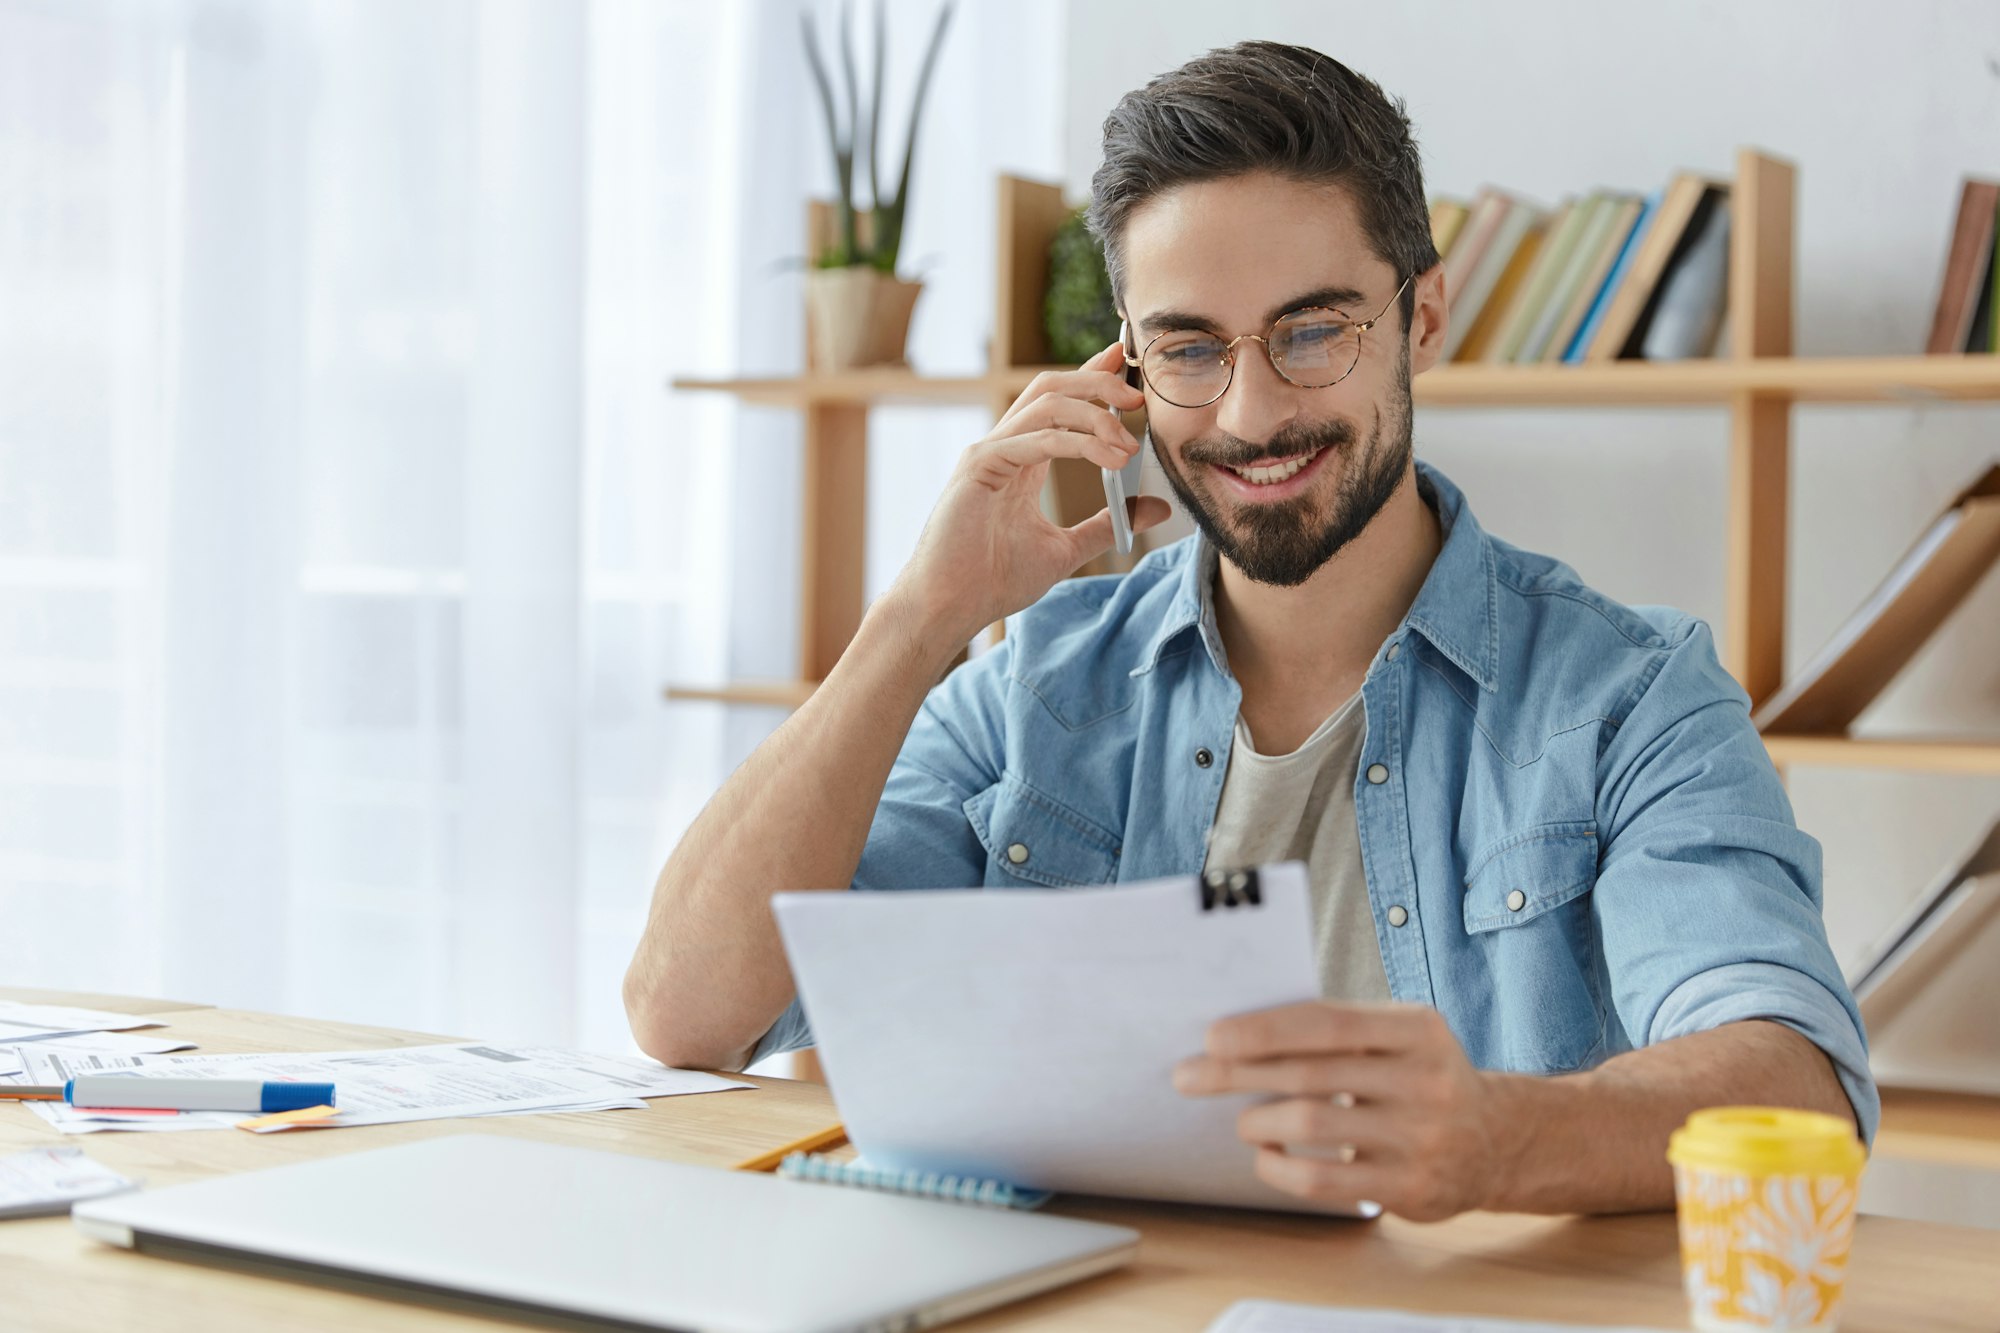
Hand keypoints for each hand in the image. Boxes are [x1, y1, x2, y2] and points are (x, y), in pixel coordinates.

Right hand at [886, 342, 1171, 648]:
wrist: (950, 607)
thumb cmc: (993, 580)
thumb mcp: (1066, 549)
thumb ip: (1109, 523)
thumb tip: (1159, 507)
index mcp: (1022, 460)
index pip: (1059, 403)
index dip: (1092, 377)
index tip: (1127, 364)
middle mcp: (1004, 447)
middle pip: (1051, 388)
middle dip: (1098, 382)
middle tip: (1140, 399)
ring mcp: (989, 452)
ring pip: (1046, 404)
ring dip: (1094, 415)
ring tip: (1128, 444)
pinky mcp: (979, 466)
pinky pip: (1035, 439)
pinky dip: (1076, 443)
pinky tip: (1108, 458)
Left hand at [1173, 1001, 1503, 1221]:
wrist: (1497, 1140)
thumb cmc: (1418, 1078)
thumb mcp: (1398, 1038)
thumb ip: (1336, 1031)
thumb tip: (1238, 1035)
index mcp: (1416, 1029)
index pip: (1328, 1022)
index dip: (1265, 1029)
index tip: (1213, 1036)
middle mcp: (1424, 1080)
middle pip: (1309, 1073)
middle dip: (1237, 1073)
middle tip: (1189, 1076)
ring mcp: (1421, 1138)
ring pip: (1311, 1125)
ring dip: (1257, 1120)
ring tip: (1244, 1120)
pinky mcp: (1411, 1189)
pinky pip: (1324, 1181)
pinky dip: (1279, 1168)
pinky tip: (1267, 1156)